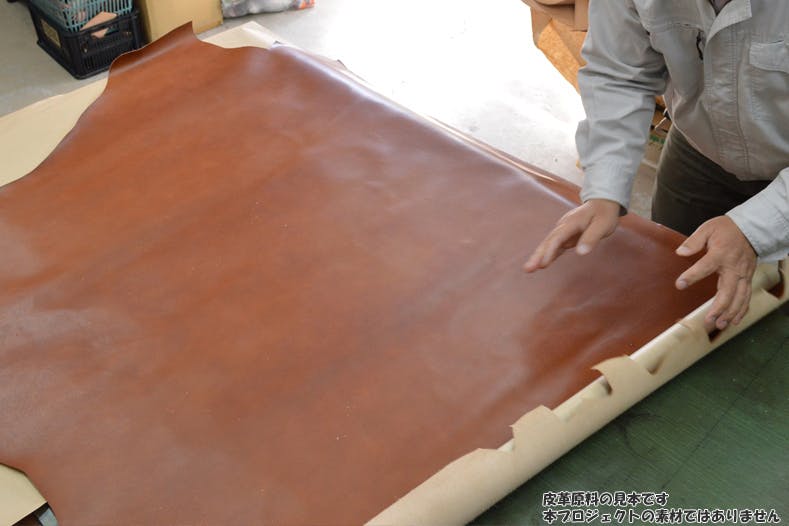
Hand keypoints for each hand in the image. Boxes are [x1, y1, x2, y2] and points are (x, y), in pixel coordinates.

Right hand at [524, 199, 620, 271]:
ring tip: (528, 269)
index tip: (543, 263)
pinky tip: (540, 265)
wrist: (603, 202)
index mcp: (571, 222)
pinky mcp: (566, 237)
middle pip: (548, 242)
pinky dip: (548, 255)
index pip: (557, 238)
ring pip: (549, 245)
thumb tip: (580, 253)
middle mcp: (563, 226)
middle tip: (527, 268)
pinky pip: (555, 247)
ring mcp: (564, 231)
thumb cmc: (604, 214)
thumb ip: (591, 237)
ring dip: (539, 256)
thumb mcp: (603, 225)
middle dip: (537, 255)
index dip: (549, 250)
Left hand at [675, 216, 756, 330]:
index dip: (691, 276)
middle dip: (718, 308)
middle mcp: (734, 267)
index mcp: (720, 254)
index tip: (679, 284)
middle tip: (708, 320)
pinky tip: (734, 321)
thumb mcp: (708, 229)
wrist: (751, 229)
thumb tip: (680, 252)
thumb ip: (694, 241)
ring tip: (720, 325)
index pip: (704, 267)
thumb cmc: (727, 229)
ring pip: (739, 298)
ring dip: (730, 313)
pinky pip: (747, 297)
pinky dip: (741, 310)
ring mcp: (743, 275)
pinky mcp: (748, 278)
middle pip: (727, 291)